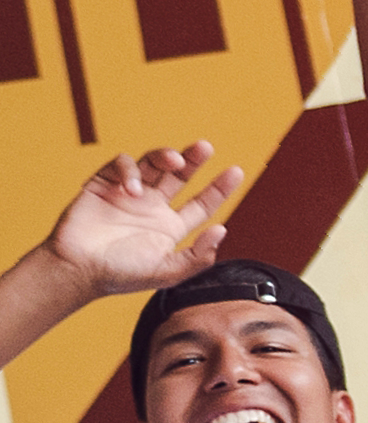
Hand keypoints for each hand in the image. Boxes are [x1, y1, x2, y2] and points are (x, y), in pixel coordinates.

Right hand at [46, 142, 243, 297]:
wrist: (76, 271)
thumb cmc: (119, 275)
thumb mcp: (167, 272)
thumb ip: (197, 257)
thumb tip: (222, 230)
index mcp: (170, 227)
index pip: (202, 203)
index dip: (219, 188)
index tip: (236, 171)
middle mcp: (153, 207)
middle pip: (179, 175)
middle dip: (194, 159)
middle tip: (205, 147)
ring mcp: (130, 194)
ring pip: (153, 163)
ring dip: (166, 156)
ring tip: (174, 162)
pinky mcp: (105, 185)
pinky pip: (122, 165)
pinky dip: (129, 170)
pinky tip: (132, 188)